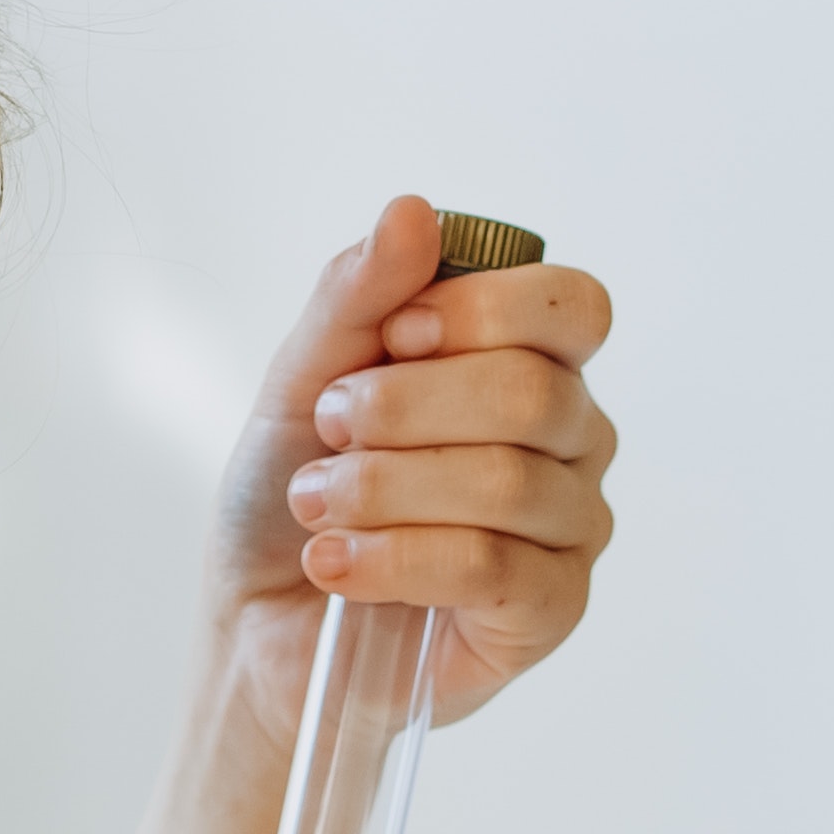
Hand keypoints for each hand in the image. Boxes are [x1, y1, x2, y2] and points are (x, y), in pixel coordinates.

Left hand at [208, 201, 619, 737]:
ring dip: (383, 488)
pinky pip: (492, 566)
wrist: (259, 622)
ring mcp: (571, 528)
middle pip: (532, 392)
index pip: (571, 306)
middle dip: (404, 408)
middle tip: (329, 431)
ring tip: (315, 506)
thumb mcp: (304, 378)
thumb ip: (357, 297)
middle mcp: (574, 441)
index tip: (391, 339)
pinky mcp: (547, 611)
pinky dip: (396, 559)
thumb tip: (412, 211)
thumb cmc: (295, 493)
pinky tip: (337, 565)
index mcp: (534, 364)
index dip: (482, 312)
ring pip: (508, 482)